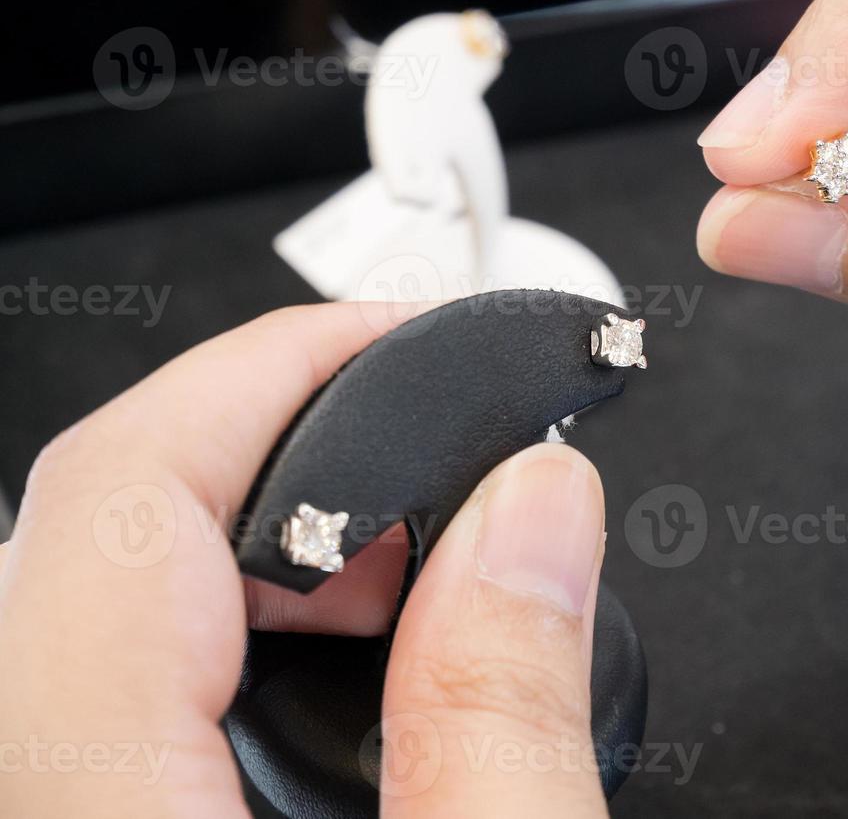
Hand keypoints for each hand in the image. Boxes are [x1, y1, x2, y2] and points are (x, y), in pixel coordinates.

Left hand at [0, 304, 608, 816]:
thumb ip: (499, 717)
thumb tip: (535, 505)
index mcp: (84, 806)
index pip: (123, 489)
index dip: (278, 365)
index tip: (407, 338)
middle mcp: (31, 794)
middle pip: (111, 526)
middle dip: (298, 451)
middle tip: (448, 455)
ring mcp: (52, 802)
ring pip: (116, 603)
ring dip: (282, 549)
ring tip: (430, 569)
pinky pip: (125, 686)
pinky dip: (249, 635)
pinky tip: (356, 678)